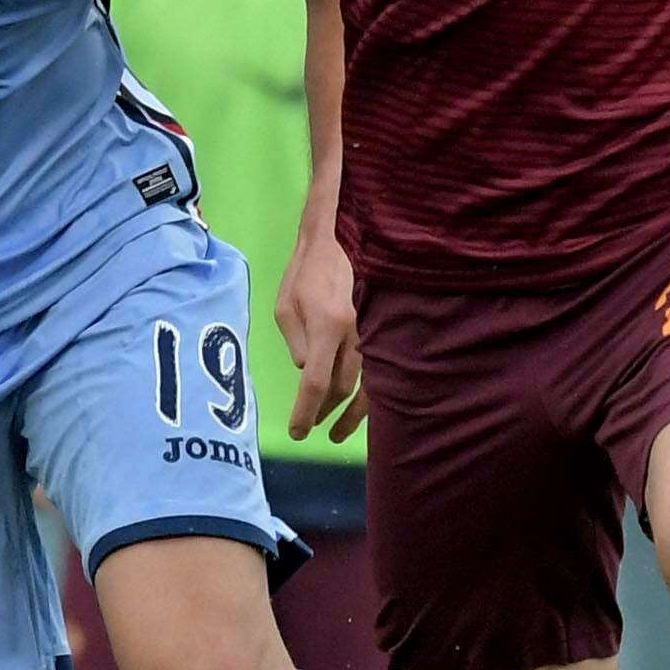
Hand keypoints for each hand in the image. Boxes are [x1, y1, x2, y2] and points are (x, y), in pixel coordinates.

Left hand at [276, 229, 367, 442]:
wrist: (344, 237)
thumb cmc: (307, 269)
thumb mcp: (286, 305)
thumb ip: (295, 342)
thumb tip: (306, 371)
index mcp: (327, 325)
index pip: (315, 382)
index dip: (305, 412)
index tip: (297, 432)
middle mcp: (355, 332)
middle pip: (342, 387)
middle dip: (324, 411)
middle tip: (311, 425)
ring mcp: (374, 331)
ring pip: (366, 385)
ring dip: (350, 412)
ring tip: (337, 432)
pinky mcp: (383, 329)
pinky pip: (379, 371)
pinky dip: (370, 394)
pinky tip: (360, 406)